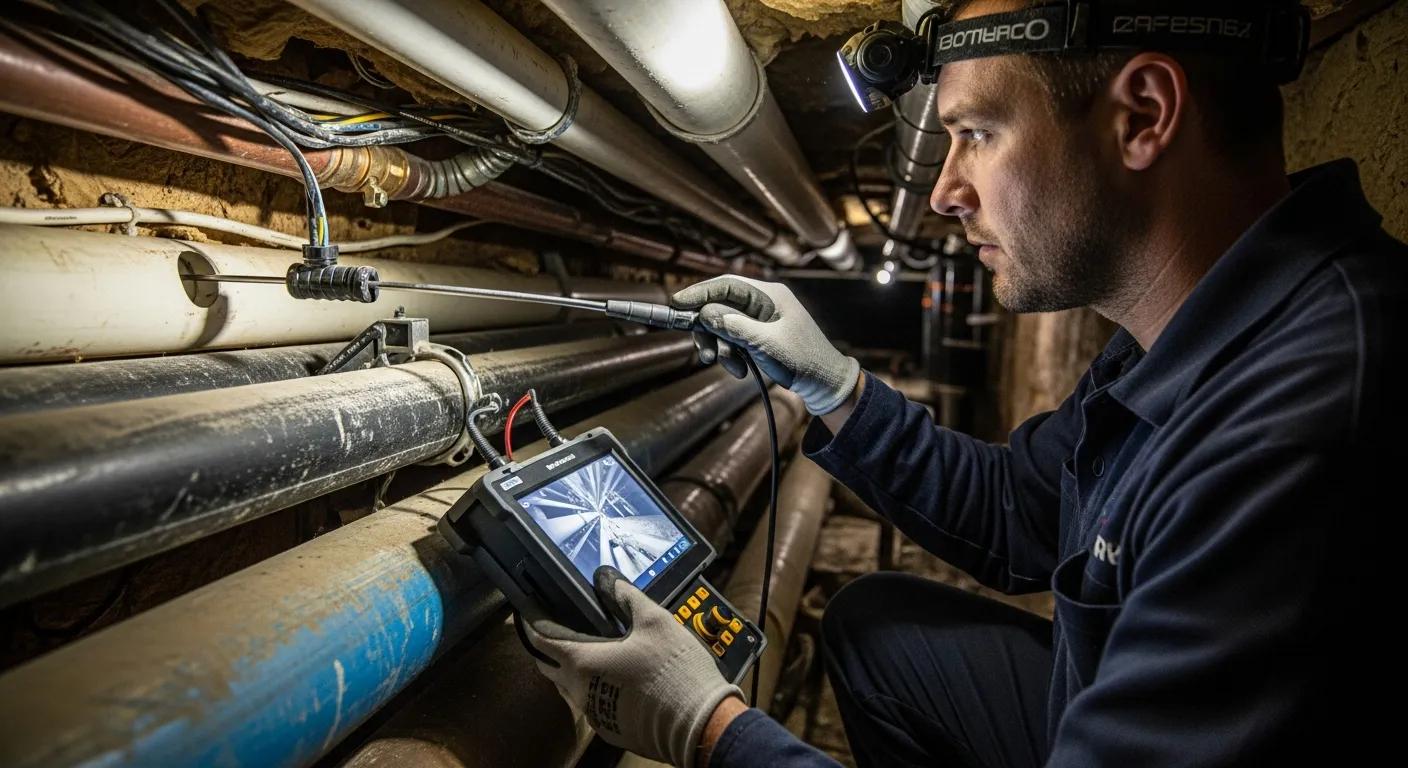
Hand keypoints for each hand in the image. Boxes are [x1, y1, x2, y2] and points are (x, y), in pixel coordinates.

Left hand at [523, 566, 742, 767]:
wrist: (699, 721)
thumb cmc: (674, 670)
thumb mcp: (654, 620)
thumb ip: (626, 596)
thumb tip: (608, 578)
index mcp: (584, 663)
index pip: (542, 642)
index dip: (532, 626)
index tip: (529, 616)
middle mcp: (581, 692)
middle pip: (550, 668)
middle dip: (548, 650)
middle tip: (556, 630)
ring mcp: (595, 714)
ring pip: (570, 690)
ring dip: (572, 670)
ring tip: (589, 650)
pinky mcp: (612, 730)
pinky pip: (592, 705)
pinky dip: (594, 689)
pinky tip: (614, 677)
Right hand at [671, 276, 859, 415]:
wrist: (825, 384)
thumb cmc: (804, 361)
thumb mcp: (767, 344)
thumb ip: (735, 327)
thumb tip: (705, 313)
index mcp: (769, 295)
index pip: (727, 285)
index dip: (699, 293)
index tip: (676, 303)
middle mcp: (762, 303)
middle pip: (719, 306)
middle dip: (709, 331)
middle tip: (704, 353)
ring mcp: (759, 320)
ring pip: (722, 326)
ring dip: (720, 348)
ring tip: (733, 368)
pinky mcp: (757, 337)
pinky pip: (731, 340)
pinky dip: (730, 355)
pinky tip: (740, 370)